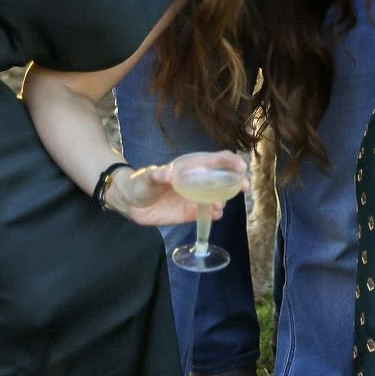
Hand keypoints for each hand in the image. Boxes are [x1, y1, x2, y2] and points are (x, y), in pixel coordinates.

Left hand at [106, 150, 248, 226]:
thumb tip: (167, 174)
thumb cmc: (140, 183)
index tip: (240, 166)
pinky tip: (215, 214)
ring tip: (219, 204)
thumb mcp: (147, 177)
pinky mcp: (190, 213)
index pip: (215, 160)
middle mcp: (197, 181)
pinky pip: (207, 213)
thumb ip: (157, 175)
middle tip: (243, 187)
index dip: (229, 160)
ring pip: (218, 197)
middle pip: (222, 178)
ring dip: (224, 199)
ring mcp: (195, 197)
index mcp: (190, 167)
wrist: (131, 203)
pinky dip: (215, 214)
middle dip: (236, 181)